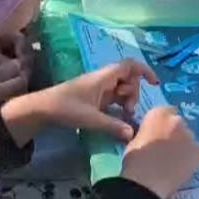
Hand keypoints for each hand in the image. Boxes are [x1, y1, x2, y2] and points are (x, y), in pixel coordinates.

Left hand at [0, 59, 158, 144]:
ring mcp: (99, 88)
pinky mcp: (94, 97)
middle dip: (134, 94)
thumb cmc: (65, 108)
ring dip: (127, 101)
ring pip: (122, 89)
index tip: (155, 84)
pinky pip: (114, 97)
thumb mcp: (91, 118)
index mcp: (104, 77)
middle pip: (129, 79)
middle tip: (128, 111)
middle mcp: (103, 79)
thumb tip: (132, 133)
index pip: (130, 65)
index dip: (145, 71)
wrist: (43, 109)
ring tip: (123, 116)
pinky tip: (118, 119)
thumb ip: (112, 125)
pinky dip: (119, 105)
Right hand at [121, 106, 198, 198]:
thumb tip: (152, 135)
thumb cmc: (134, 161)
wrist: (146, 181)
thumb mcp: (135, 139)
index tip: (159, 134)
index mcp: (158, 114)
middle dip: (174, 133)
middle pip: (179, 124)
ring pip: (189, 138)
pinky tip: (182, 168)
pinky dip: (191, 158)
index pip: (166, 112)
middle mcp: (177, 120)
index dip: (163, 124)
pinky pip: (196, 152)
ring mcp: (190, 135)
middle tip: (167, 149)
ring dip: (183, 145)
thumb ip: (148, 132)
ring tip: (175, 161)